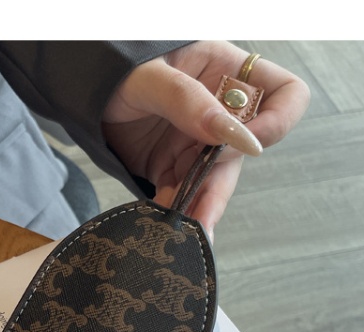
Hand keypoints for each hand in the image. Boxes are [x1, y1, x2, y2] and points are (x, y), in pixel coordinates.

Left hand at [103, 41, 309, 236]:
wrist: (79, 85)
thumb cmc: (114, 64)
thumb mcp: (149, 77)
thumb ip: (188, 102)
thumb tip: (234, 134)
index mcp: (225, 72)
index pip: (285, 96)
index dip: (275, 124)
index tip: (245, 146)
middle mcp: (219, 110)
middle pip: (244, 154)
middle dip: (222, 186)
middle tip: (202, 217)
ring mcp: (197, 140)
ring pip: (214, 182)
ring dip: (199, 207)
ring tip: (184, 234)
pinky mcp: (173, 164)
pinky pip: (184, 193)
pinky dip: (175, 210)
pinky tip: (162, 225)